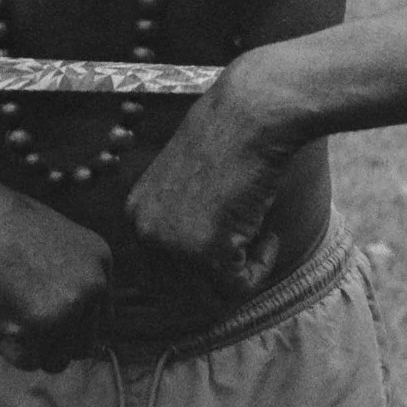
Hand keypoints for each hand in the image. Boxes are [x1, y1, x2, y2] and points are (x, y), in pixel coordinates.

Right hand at [0, 165, 110, 371]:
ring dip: (28, 345)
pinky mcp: (44, 324)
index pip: (98, 321)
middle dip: (48, 339)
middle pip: (81, 346)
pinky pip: (27, 361)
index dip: (66, 325)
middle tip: (16, 309)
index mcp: (101, 262)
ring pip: (57, 360)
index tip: (39, 312)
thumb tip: (76, 337)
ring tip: (5, 307)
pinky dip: (6, 347)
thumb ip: (69, 282)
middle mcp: (95, 284)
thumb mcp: (53, 245)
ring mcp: (72, 305)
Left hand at [125, 55, 301, 300]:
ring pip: (212, 293)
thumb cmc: (231, 139)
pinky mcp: (204, 250)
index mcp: (136, 214)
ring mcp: (171, 242)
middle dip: (221, 278)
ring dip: (243, 273)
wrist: (252, 113)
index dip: (202, 268)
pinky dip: (262, 266)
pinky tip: (269, 233)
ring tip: (261, 236)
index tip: (231, 243)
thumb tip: (200, 278)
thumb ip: (185, 224)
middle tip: (250, 248)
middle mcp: (144, 231)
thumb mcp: (191, 184)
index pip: (162, 274)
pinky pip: (239, 286)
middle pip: (184, 290)